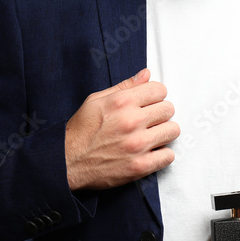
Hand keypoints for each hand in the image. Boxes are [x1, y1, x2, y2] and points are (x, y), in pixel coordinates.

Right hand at [64, 68, 177, 189]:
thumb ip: (125, 86)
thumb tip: (147, 74)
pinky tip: (150, 152)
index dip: (155, 95)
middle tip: (149, 120)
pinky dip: (162, 154)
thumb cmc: (81, 131)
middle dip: (160, 113)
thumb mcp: (97, 100)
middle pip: (168, 109)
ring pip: (172, 131)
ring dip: (163, 132)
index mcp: (122, 102)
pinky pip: (168, 156)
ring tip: (151, 135)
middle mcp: (132, 121)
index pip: (160, 90)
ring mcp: (137, 145)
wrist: (67, 162)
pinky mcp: (140, 166)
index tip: (150, 103)